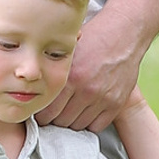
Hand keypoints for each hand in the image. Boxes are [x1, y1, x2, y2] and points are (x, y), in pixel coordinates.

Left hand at [35, 1, 143, 131]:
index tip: (40, 109)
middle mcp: (86, 90)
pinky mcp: (116, 103)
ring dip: (71, 120)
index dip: (41, 113)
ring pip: (78, 125)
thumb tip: (34, 84)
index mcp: (70, 76)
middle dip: (54, 118)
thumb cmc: (93, 37)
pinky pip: (96, 126)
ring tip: (68, 110)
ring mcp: (103, 99)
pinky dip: (89, 122)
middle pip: (61, 121)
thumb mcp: (69, 49)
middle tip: (53, 112)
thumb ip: (54, 68)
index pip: (47, 111)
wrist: (124, 33)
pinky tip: (84, 111)